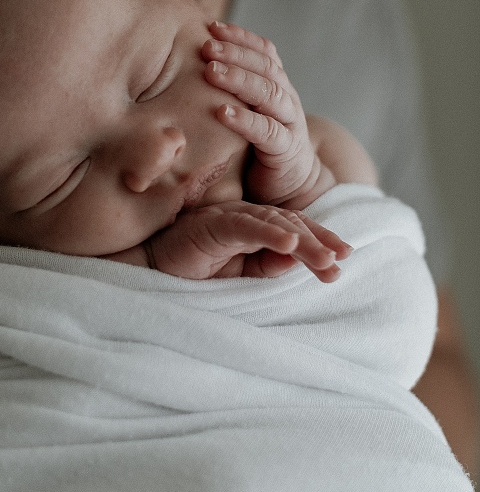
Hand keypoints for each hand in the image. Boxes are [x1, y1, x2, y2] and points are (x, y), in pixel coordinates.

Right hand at [146, 199, 349, 281]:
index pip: (294, 229)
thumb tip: (297, 260)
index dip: (319, 242)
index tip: (343, 260)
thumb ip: (266, 266)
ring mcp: (228, 217)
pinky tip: (290, 244)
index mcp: (253, 227)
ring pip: (275, 222)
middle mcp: (244, 216)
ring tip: (326, 259)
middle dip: (320, 241)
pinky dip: (270, 234)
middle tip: (343, 259)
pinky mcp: (212, 224)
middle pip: (291, 222)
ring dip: (304, 241)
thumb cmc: (190, 271)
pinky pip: (246, 227)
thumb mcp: (238, 275)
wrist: (148, 270)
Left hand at [202, 21, 332, 207]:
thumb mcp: (247, 112)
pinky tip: (222, 112)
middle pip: (265, 67)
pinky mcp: (285, 151)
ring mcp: (289, 124)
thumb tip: (183, 67)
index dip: (241, 37)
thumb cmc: (258, 145)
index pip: (264, 51)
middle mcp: (286, 99)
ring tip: (211, 71)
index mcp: (277, 85)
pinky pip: (267, 131)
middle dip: (235, 52)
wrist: (293, 186)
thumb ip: (228, 91)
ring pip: (268, 94)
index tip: (212, 26)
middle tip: (205, 45)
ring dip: (239, 79)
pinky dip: (245, 120)